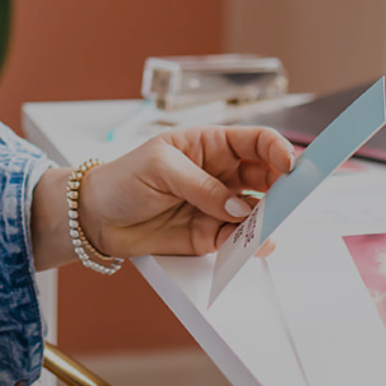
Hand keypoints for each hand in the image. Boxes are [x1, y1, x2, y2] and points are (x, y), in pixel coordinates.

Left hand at [30, 126, 294, 268]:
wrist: (94, 218)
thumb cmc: (122, 180)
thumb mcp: (160, 168)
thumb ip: (202, 186)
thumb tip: (237, 206)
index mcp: (211, 144)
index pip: (256, 141)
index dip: (277, 149)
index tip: (290, 163)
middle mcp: (221, 174)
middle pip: (266, 176)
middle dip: (282, 186)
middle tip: (291, 198)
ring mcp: (218, 205)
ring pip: (257, 210)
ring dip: (266, 218)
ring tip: (265, 226)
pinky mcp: (210, 235)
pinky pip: (237, 239)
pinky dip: (246, 243)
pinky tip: (249, 243)